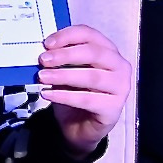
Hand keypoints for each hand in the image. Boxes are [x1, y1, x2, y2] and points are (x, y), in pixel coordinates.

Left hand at [31, 24, 124, 151]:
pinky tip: (48, 94)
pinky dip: (65, 96)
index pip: (90, 35)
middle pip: (94, 53)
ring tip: (42, 77)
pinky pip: (87, 100)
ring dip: (63, 75)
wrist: (82, 127)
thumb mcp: (67, 71)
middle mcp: (120, 66)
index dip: (68, 36)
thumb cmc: (76, 93)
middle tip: (43, 60)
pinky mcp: (113, 108)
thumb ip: (61, 59)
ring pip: (92, 76)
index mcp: (109, 51)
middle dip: (66, 55)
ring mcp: (120, 88)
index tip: (47, 44)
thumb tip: (45, 52)